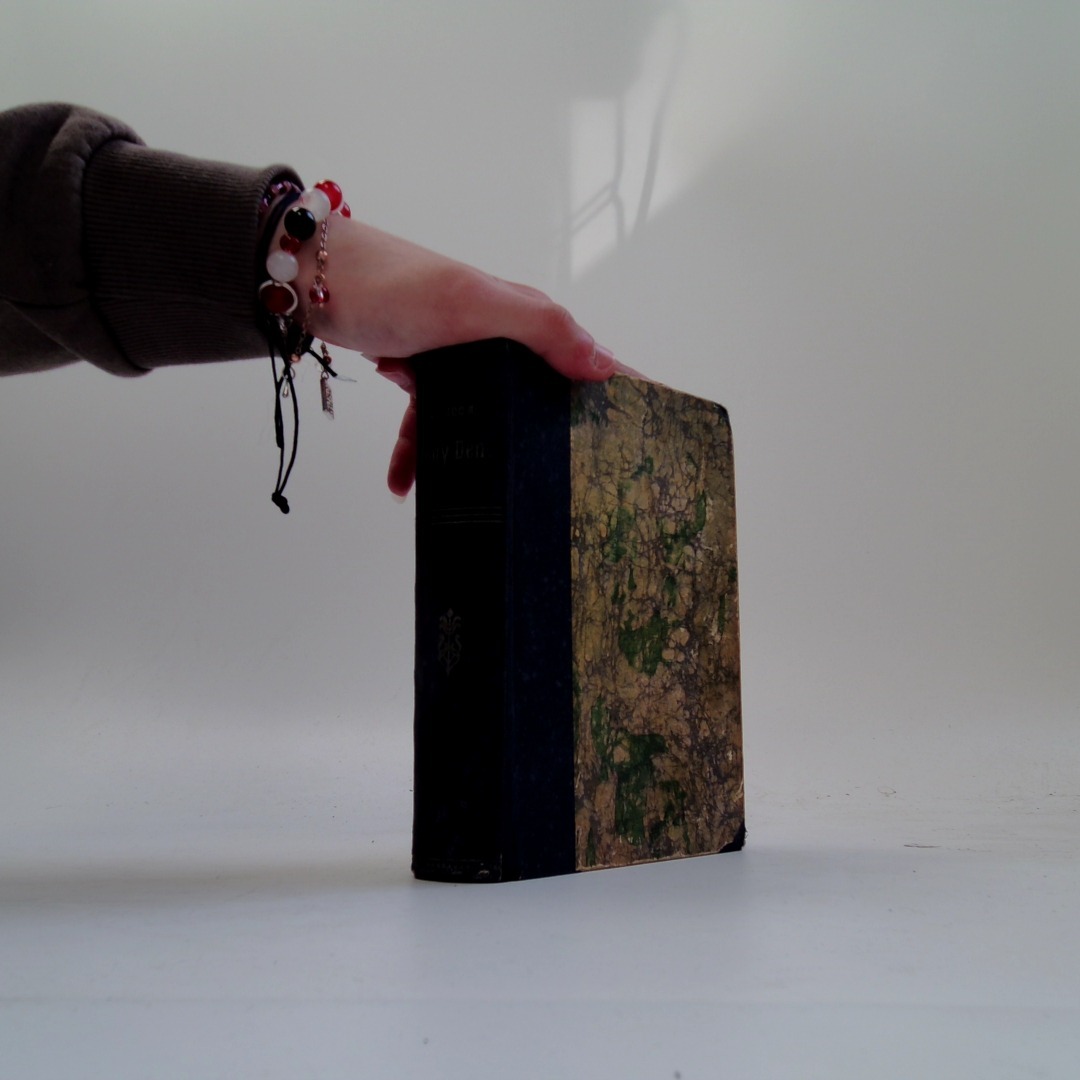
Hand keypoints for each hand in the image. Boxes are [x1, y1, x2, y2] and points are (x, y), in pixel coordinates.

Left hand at [287, 218, 616, 495]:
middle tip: (558, 490)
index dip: (612, 386)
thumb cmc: (396, 285)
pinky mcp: (423, 368)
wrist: (311, 281)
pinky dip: (415, 451)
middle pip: (533, 395)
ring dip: (464, 453)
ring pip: (478, 416)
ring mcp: (459, 354)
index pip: (580, 350)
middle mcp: (497, 335)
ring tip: (457, 492)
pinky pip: (430, 419)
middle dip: (541, 440)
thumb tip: (605, 364)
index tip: (642, 430)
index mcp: (521, 314)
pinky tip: (402, 485)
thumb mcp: (473, 304)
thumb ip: (539, 329)